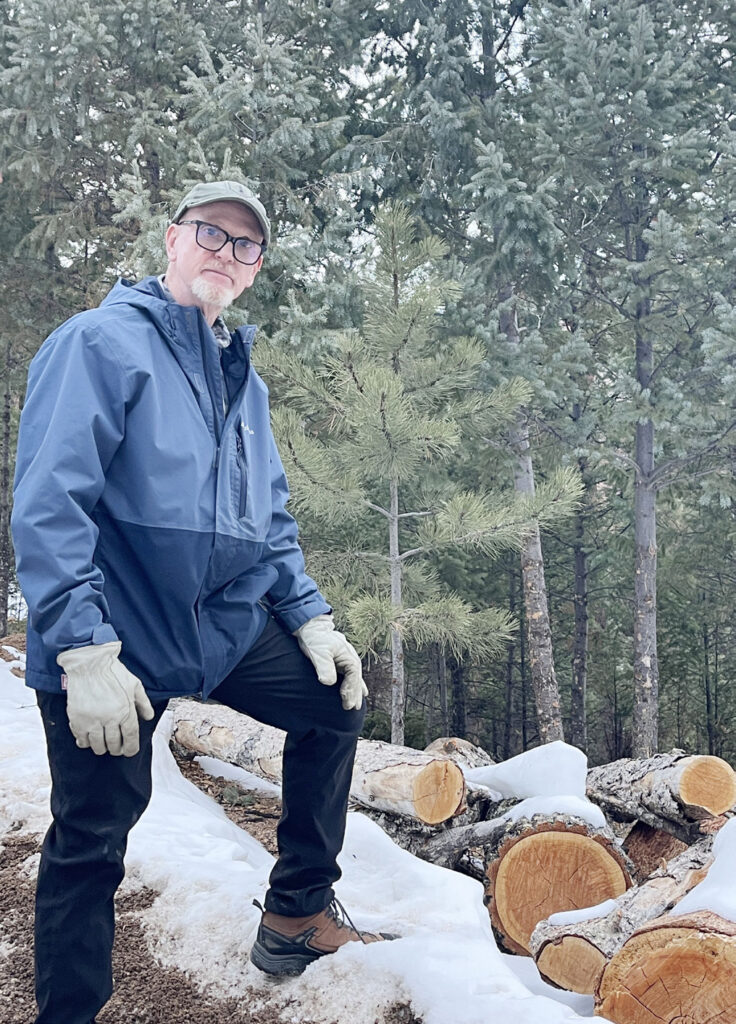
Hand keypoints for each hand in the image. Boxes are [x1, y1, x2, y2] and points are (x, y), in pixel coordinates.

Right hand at [56, 641, 154, 756]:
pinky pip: (81, 740)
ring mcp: (92, 720)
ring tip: (103, 744)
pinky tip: (88, 738)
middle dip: (116, 749)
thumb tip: (148, 716)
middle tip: (116, 748)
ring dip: (102, 748)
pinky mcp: (77, 720)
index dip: (130, 748)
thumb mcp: (134, 684)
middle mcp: (109, 719)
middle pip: (114, 745)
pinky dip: (85, 743)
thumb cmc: (113, 671)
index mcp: (125, 711)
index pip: (130, 738)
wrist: (89, 663)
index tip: (129, 752)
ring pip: (98, 746)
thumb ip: (143, 702)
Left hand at [294, 615, 367, 710]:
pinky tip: (360, 692)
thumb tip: (328, 682)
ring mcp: (347, 660)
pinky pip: (351, 676)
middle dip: (354, 694)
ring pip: (355, 679)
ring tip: (356, 705)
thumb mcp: (319, 653)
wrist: (311, 628)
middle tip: (351, 708)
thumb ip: (324, 667)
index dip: (350, 690)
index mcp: (348, 657)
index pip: (353, 677)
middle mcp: (351, 659)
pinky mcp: (341, 661)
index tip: (346, 702)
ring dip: (356, 692)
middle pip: (356, 680)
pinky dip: (355, 685)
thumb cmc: (315, 639)